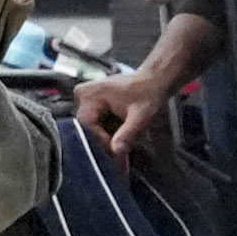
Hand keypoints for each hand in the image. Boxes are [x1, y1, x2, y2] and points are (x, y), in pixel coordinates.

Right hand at [91, 34, 195, 157]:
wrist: (153, 81)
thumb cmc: (148, 94)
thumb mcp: (140, 117)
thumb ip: (127, 134)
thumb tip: (116, 152)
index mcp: (90, 94)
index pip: (88, 126)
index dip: (103, 141)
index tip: (118, 154)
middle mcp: (83, 95)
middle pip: (88, 128)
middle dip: (107, 139)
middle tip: (124, 150)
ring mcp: (85, 98)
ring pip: (92, 128)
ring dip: (109, 136)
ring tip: (127, 136)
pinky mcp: (90, 102)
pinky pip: (95, 123)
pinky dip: (109, 129)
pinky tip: (122, 128)